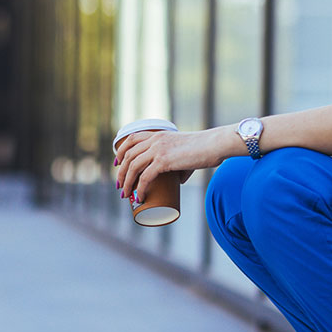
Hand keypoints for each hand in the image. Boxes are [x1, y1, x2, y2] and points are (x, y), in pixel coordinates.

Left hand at [113, 127, 231, 203]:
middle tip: (120, 186)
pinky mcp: (164, 161)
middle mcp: (155, 140)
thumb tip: (178, 180)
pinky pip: (145, 177)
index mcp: (159, 135)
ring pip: (133, 166)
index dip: (121, 151)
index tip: (117, 164)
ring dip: (126, 182)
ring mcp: (158, 149)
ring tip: (126, 195)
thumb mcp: (186, 153)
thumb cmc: (205, 149)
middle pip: (128, 155)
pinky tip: (139, 197)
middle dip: (121, 172)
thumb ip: (181, 165)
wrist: (214, 145)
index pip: (132, 139)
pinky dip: (140, 188)